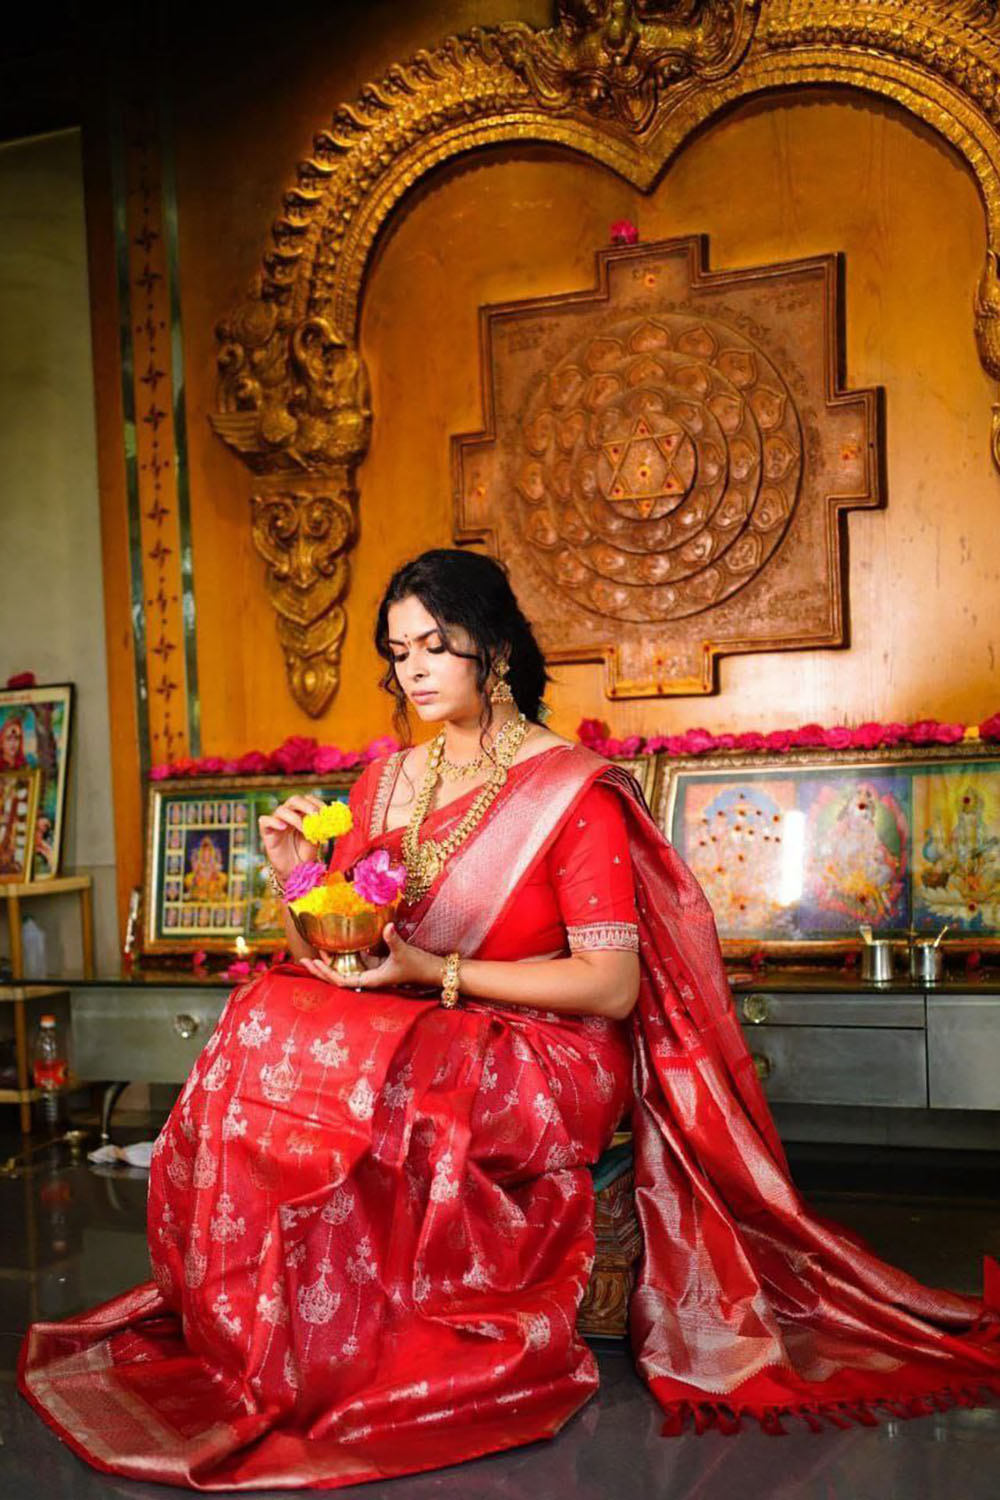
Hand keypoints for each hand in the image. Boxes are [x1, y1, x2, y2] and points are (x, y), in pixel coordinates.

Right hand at [258, 793, 323, 881]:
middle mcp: (289, 813)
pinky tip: (283, 827)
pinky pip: (265, 821)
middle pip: (294, 800)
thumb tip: (336, 820)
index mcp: (301, 812)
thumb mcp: (318, 838)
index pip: (308, 799)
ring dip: (295, 817)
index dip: (317, 803)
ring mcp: (277, 821)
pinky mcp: (266, 831)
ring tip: (304, 829)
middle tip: (317, 815)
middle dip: (307, 806)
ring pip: (281, 810)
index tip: (327, 812)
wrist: (294, 870)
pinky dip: (273, 821)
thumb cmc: (306, 852)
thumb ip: (323, 828)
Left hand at [298, 923, 440, 991]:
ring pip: (345, 970)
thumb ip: (392, 939)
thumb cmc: (418, 965)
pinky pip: (355, 962)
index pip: (342, 980)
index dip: (326, 974)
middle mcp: (368, 977)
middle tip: (303, 959)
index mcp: (371, 980)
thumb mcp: (403, 951)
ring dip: (330, 963)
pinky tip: (336, 947)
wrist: (432, 970)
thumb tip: (386, 926)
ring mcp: (371, 971)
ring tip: (315, 952)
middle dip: (321, 971)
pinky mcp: (377, 964)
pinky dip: (344, 957)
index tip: (313, 964)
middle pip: (338, 978)